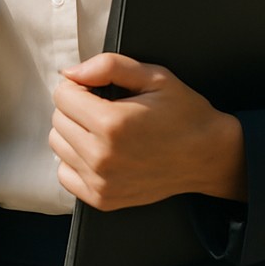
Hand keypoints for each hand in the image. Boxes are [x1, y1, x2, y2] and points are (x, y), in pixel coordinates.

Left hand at [49, 53, 246, 210]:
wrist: (207, 156)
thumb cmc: (183, 112)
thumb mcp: (154, 75)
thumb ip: (109, 66)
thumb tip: (71, 72)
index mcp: (112, 124)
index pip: (63, 95)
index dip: (79, 84)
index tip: (97, 87)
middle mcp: (102, 157)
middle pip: (58, 119)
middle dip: (75, 105)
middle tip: (103, 105)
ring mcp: (101, 182)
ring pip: (58, 145)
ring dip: (73, 131)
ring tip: (101, 127)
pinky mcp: (103, 199)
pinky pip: (65, 174)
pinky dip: (74, 159)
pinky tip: (98, 149)